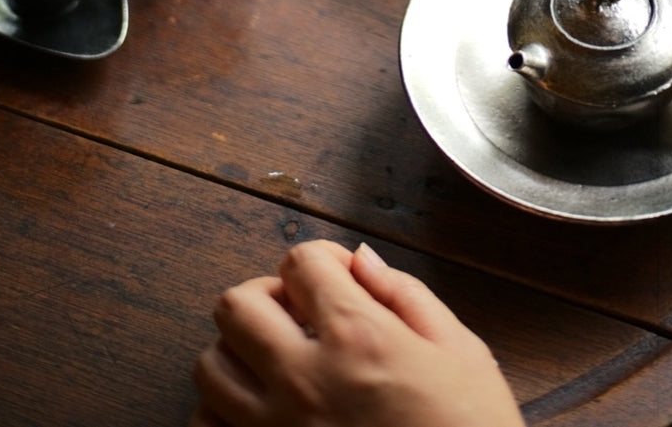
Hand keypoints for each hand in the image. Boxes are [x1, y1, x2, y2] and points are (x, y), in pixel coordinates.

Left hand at [190, 238, 524, 426]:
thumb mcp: (461, 352)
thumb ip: (405, 294)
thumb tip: (361, 260)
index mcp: (358, 337)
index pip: (301, 261)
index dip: (322, 260)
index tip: (339, 280)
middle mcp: (305, 380)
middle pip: (237, 305)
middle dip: (268, 297)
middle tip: (300, 315)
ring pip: (210, 367)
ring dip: (240, 354)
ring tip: (277, 364)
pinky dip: (223, 415)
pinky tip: (263, 412)